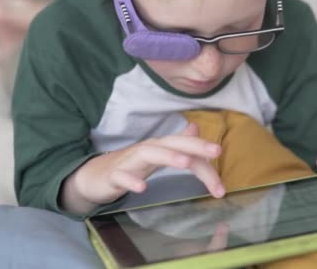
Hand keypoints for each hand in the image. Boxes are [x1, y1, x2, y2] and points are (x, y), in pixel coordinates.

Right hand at [63, 123, 224, 213]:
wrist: (94, 176)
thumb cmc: (129, 166)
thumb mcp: (157, 154)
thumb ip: (177, 144)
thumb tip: (196, 128)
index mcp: (160, 147)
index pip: (187, 149)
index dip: (205, 161)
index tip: (222, 185)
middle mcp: (147, 149)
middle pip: (172, 143)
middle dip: (194, 145)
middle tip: (216, 151)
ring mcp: (129, 161)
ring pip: (149, 154)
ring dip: (168, 156)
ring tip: (185, 163)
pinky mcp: (113, 175)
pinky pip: (121, 176)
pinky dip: (131, 181)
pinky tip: (142, 188)